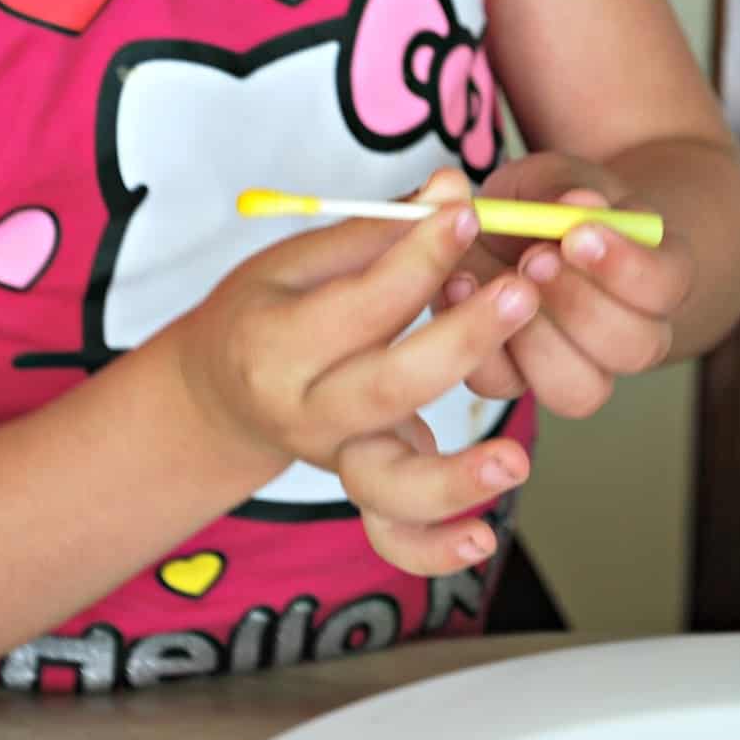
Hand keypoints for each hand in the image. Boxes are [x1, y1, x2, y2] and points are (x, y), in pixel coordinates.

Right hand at [172, 188, 539, 572]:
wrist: (219, 393)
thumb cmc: (265, 311)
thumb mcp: (296, 261)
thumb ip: (377, 232)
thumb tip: (450, 190)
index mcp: (276, 343)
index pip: (361, 302)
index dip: (419, 255)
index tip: (467, 208)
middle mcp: (304, 411)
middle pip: (388, 386)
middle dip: (461, 339)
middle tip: (520, 293)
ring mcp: (336, 459)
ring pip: (390, 485)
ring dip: (456, 478)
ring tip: (515, 458)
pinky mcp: (363, 489)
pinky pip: (393, 537)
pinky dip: (434, 550)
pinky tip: (482, 541)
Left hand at [431, 154, 694, 417]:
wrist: (508, 230)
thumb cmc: (545, 201)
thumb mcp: (553, 179)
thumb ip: (562, 188)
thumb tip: (576, 204)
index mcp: (656, 275)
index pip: (666, 284)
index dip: (627, 266)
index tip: (580, 233)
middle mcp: (631, 334)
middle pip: (634, 346)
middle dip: (580, 303)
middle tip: (535, 258)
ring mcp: (578, 367)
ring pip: (580, 388)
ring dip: (537, 339)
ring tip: (501, 283)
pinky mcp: (517, 381)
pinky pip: (508, 387)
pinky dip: (482, 347)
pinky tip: (461, 290)